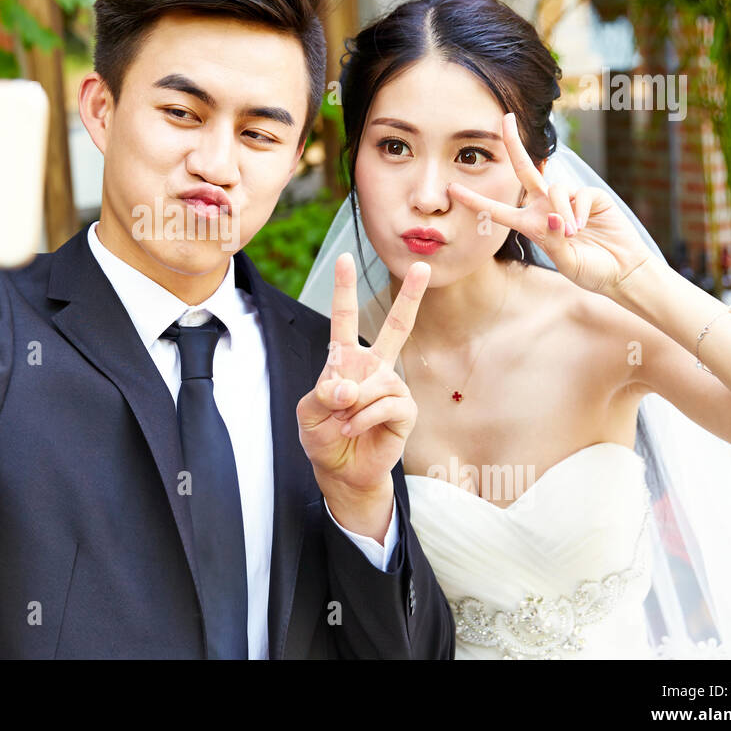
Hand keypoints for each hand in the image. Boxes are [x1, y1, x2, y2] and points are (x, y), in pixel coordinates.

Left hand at [297, 252, 430, 503]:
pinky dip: (364, 418)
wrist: (341, 471)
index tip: (345, 259)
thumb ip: (323, 395)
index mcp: (345, 360)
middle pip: (397, 326)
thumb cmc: (323, 437)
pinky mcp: (405, 410)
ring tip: (343, 422)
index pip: (344, 319)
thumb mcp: (308, 413)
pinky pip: (388, 404)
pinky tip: (354, 429)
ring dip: (354, 405)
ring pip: (378, 382)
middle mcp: (373, 368)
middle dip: (410, 297)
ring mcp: (392, 387)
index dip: (344, 289)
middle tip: (422, 266)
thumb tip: (350, 388)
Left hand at [447, 112, 651, 296]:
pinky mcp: (591, 196)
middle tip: (505, 118)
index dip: (475, 200)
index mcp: (531, 224)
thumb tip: (554, 216)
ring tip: (573, 234)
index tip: (451, 189)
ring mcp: (569, 199)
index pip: (497, 210)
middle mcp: (546, 206)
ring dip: (561, 211)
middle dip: (514, 144)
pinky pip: (579, 195)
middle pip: (525, 170)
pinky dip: (579, 211)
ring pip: (554, 189)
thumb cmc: (590, 270)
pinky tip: (585, 227)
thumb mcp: (566, 261)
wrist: (622, 270)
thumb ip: (556, 240)